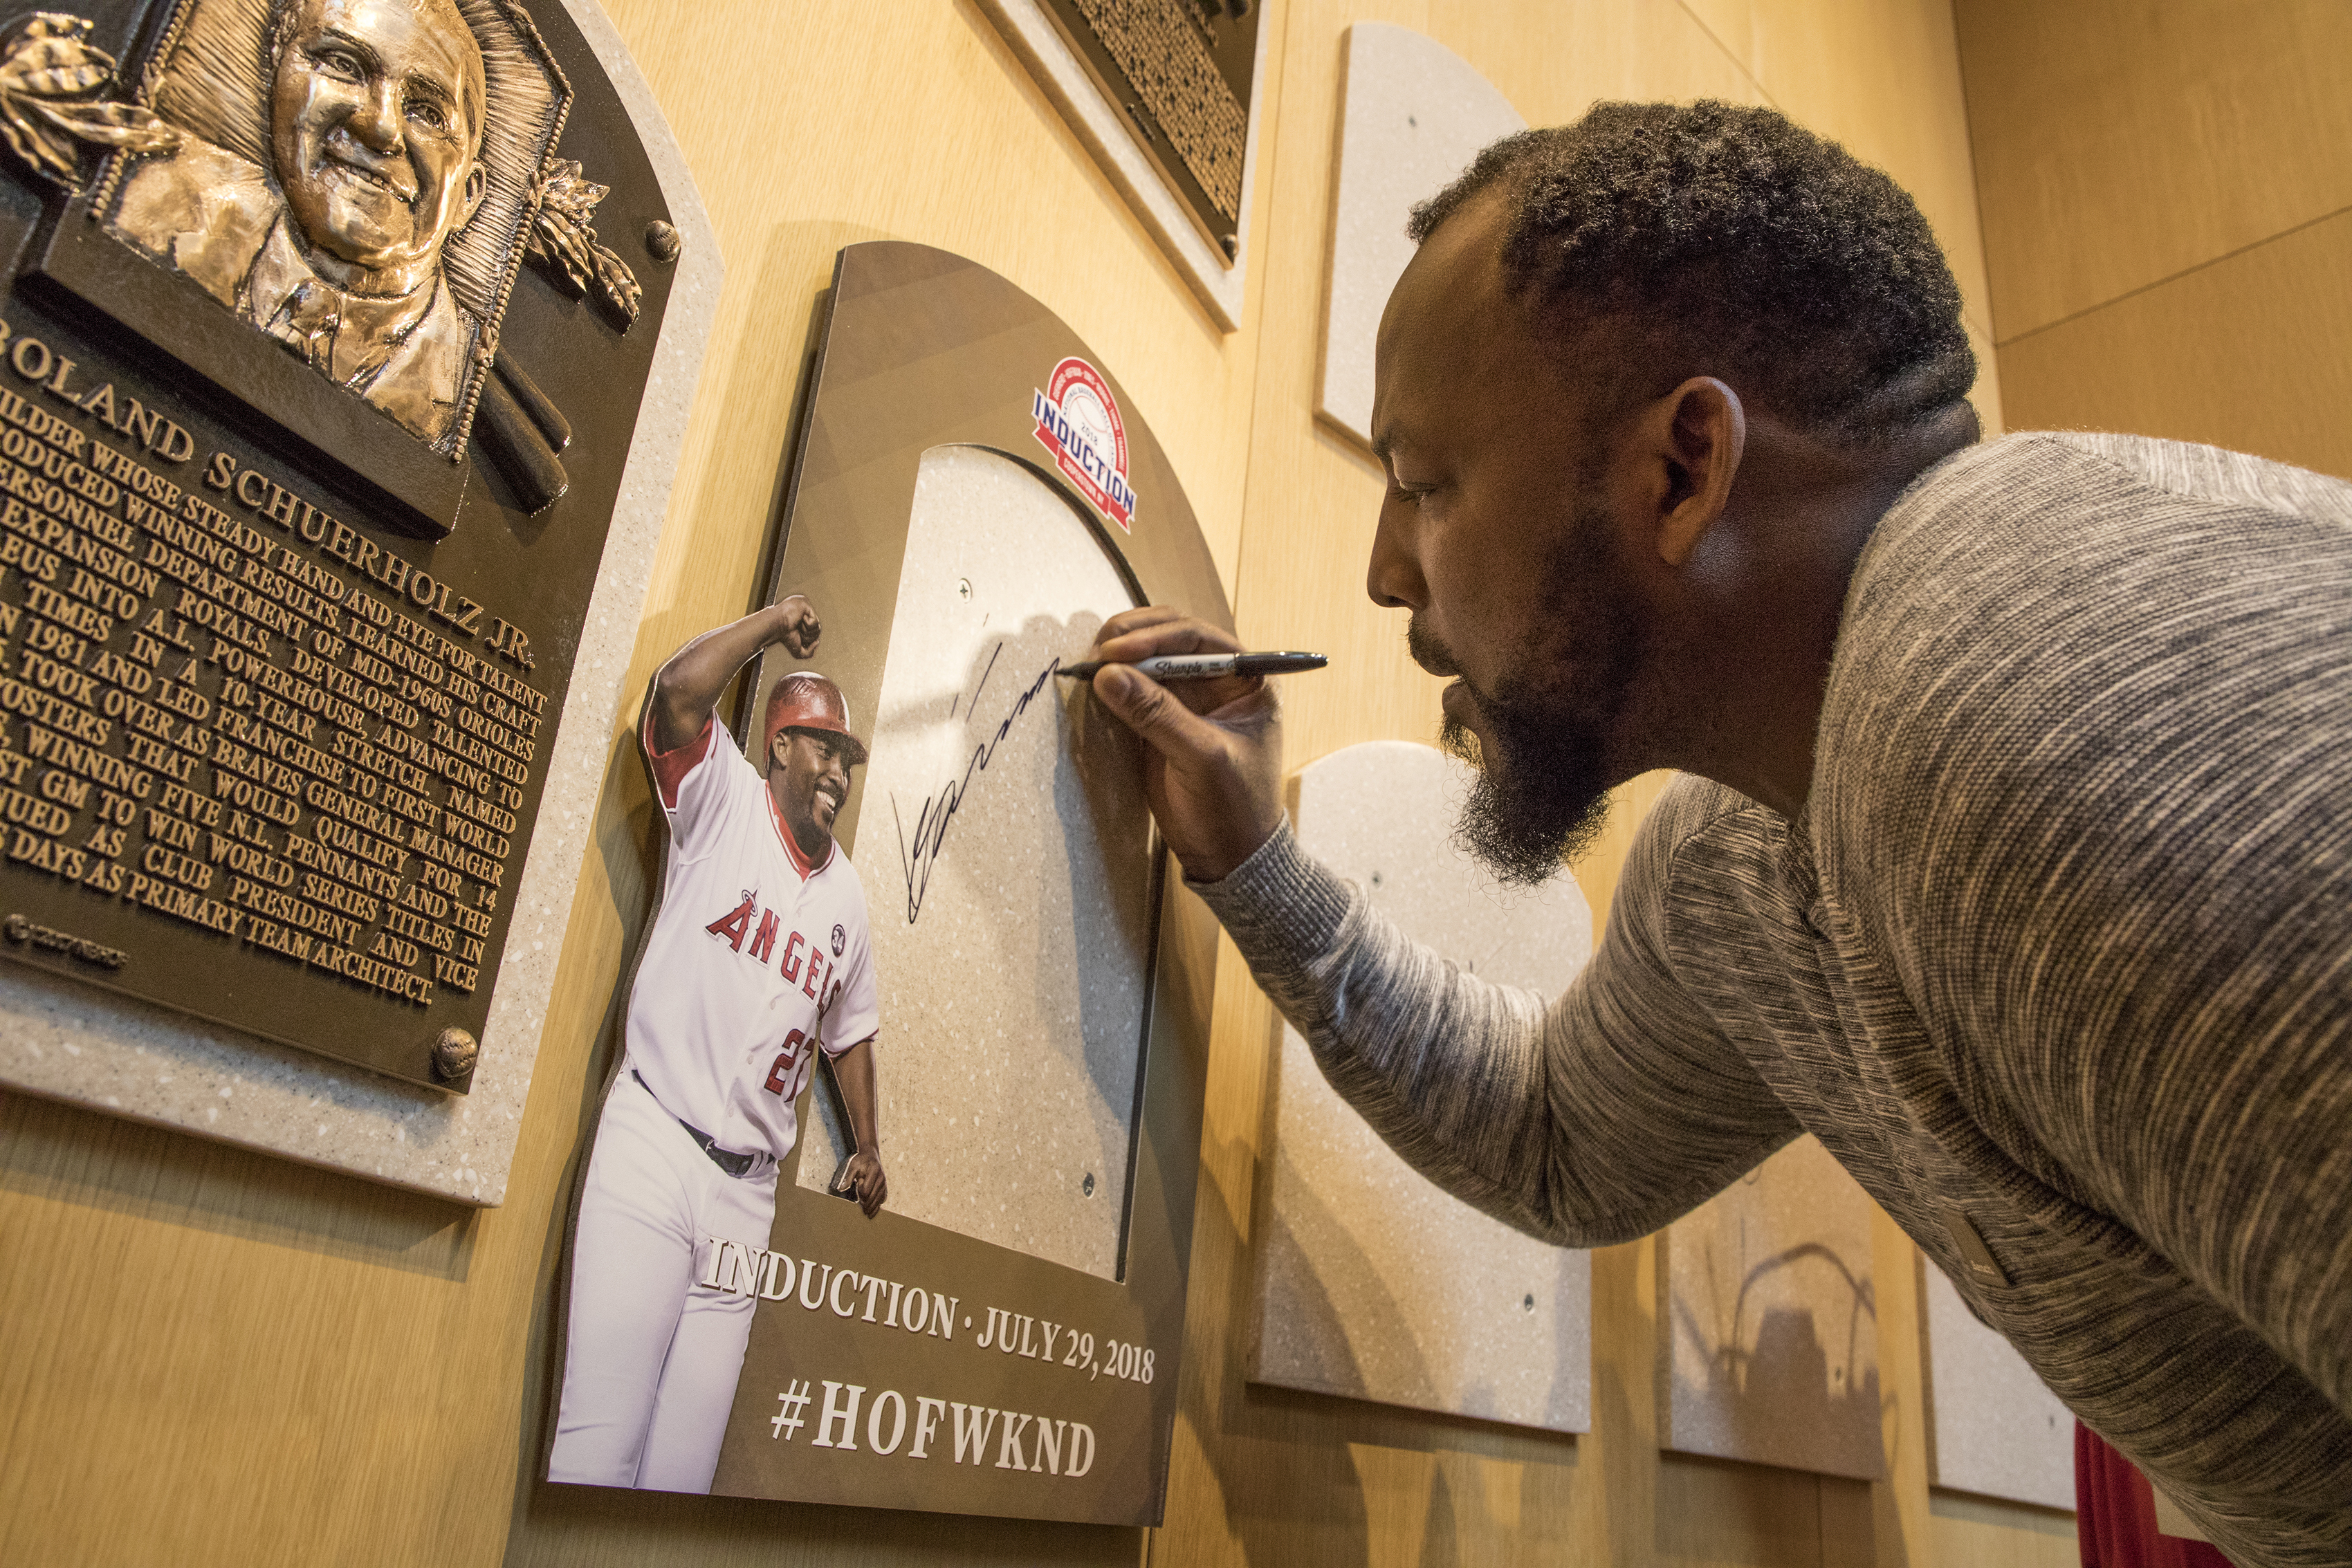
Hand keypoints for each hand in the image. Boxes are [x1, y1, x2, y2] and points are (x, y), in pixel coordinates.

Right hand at [774, 595, 820, 658]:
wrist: (776, 627)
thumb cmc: (783, 636)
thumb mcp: (797, 651)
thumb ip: (809, 653)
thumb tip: (817, 642)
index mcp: (801, 620)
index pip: (813, 633)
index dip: (807, 639)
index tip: (796, 636)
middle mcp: (803, 613)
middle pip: (817, 631)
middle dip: (807, 636)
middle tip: (796, 631)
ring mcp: (804, 607)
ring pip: (817, 627)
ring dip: (806, 631)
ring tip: (796, 625)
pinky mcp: (805, 603)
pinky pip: (815, 621)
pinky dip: (807, 624)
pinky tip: (799, 619)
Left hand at [838, 1150, 886, 1215]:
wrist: (871, 1156)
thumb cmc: (860, 1161)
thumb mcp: (853, 1165)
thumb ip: (848, 1177)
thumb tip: (840, 1188)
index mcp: (874, 1171)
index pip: (866, 1189)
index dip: (861, 1191)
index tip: (858, 1185)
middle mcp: (881, 1178)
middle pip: (873, 1197)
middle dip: (867, 1204)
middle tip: (862, 1210)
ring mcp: (884, 1183)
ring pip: (879, 1199)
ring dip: (873, 1207)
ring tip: (867, 1215)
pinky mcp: (884, 1187)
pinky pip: (883, 1198)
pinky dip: (878, 1205)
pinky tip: (873, 1210)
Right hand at [1083, 607, 1283, 881]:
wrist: (1227, 857)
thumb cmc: (1234, 808)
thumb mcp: (1201, 757)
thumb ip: (1158, 714)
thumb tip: (1108, 674)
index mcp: (1246, 680)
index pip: (1197, 638)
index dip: (1155, 638)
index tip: (1117, 651)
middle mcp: (1217, 682)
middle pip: (1170, 638)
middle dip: (1132, 640)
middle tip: (1097, 653)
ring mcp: (1187, 700)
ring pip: (1147, 661)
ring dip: (1117, 659)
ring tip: (1089, 666)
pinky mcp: (1160, 722)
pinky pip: (1133, 691)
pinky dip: (1112, 687)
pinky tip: (1092, 686)